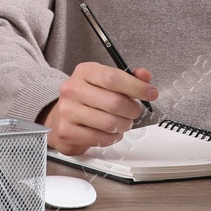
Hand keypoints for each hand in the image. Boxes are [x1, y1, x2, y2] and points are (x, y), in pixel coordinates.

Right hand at [38, 62, 156, 154]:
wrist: (60, 116)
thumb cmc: (86, 97)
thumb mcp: (104, 81)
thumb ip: (127, 77)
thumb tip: (145, 76)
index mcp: (84, 72)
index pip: (114, 78)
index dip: (137, 87)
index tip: (150, 93)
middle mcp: (73, 89)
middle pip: (114, 102)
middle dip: (132, 110)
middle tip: (135, 111)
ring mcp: (68, 111)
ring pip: (109, 123)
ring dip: (123, 125)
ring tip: (123, 122)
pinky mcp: (67, 131)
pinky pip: (100, 138)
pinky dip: (112, 137)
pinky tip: (111, 132)